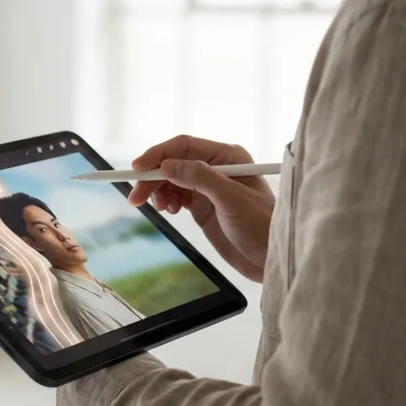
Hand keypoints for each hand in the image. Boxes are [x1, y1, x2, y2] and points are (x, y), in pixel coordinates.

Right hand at [128, 135, 275, 282]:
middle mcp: (217, 167)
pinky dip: (166, 201)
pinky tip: (168, 210)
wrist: (270, 259)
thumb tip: (167, 165)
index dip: (158, 155)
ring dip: (158, 191)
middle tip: (136, 198)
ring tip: (159, 207)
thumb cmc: (260, 226)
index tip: (137, 169)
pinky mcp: (203, 206)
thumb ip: (200, 178)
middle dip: (152, 178)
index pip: (185, 146)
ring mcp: (208, 187)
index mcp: (228, 157)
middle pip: (173, 163)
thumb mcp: (231, 199)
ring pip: (171, 180)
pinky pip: (176, 195)